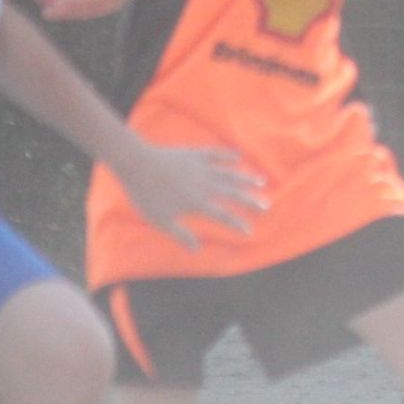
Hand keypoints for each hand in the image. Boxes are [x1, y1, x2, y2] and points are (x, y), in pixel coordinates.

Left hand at [112, 143, 267, 250]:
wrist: (136, 163)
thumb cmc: (145, 195)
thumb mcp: (161, 221)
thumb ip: (181, 234)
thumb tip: (196, 250)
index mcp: (197, 203)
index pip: (223, 216)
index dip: (237, 224)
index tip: (249, 231)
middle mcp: (205, 185)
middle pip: (233, 194)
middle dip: (251, 200)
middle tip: (266, 206)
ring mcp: (201, 167)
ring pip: (230, 173)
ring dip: (247, 178)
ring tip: (262, 181)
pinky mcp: (195, 153)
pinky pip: (217, 154)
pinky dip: (229, 155)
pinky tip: (239, 157)